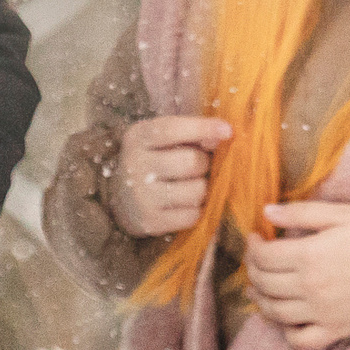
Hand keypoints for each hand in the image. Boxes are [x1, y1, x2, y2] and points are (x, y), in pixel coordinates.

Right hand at [109, 116, 232, 238]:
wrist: (122, 201)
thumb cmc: (154, 162)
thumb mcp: (162, 141)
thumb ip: (190, 134)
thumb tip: (223, 134)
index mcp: (138, 137)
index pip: (172, 128)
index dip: (203, 128)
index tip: (228, 131)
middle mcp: (135, 164)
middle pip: (192, 161)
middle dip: (204, 164)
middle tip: (197, 168)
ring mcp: (141, 196)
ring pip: (196, 191)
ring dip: (202, 189)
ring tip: (190, 187)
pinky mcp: (150, 221)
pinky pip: (192, 215)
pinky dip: (195, 210)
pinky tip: (183, 205)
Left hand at [245, 200, 349, 349]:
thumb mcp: (343, 214)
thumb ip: (302, 213)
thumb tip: (267, 212)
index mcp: (310, 256)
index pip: (263, 256)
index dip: (252, 246)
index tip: (257, 238)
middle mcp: (310, 288)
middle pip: (263, 284)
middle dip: (252, 270)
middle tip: (257, 260)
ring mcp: (321, 313)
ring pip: (274, 313)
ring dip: (261, 300)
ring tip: (262, 288)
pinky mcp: (335, 330)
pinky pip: (298, 340)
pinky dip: (286, 332)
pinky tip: (287, 318)